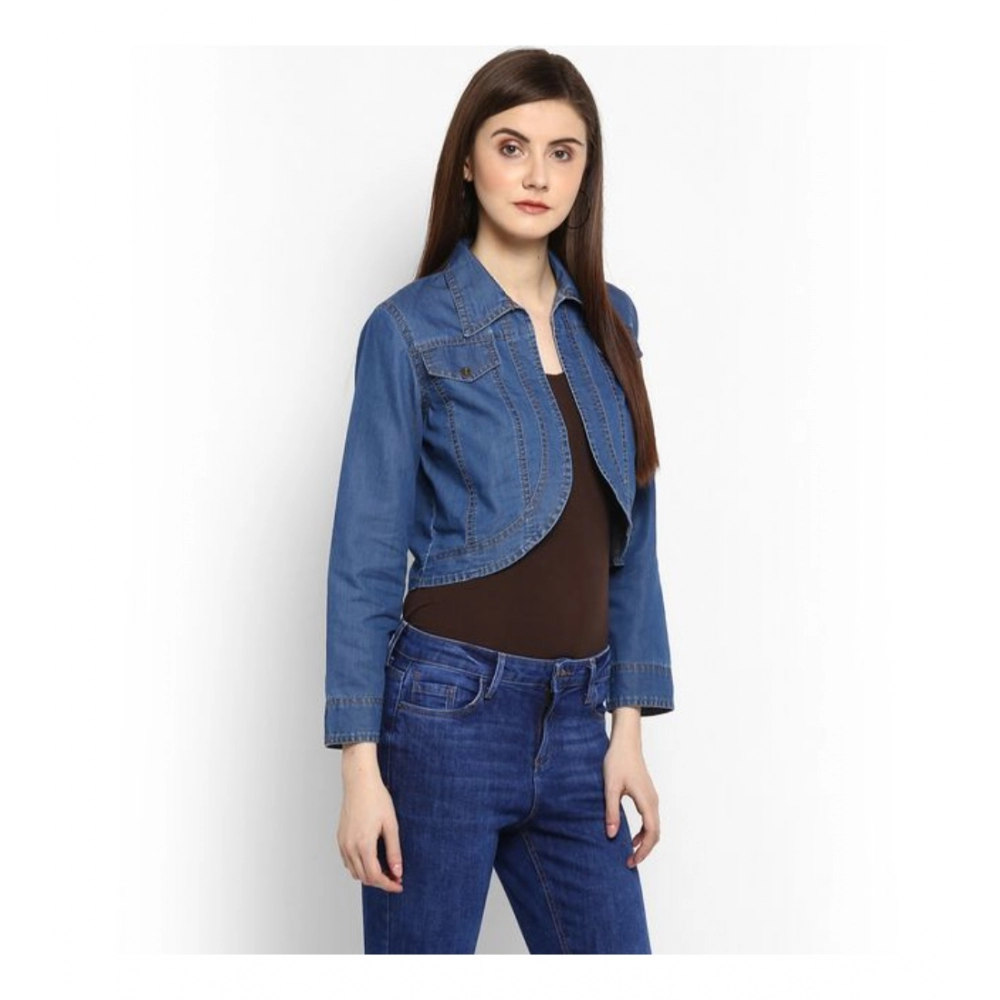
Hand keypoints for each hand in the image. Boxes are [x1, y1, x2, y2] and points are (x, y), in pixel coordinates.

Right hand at [337, 743, 403, 892]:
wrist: (359, 782)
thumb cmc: (376, 799)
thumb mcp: (391, 825)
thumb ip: (394, 851)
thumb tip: (398, 872)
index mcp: (363, 845)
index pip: (375, 876)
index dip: (388, 884)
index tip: (399, 885)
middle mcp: (350, 847)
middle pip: (364, 877)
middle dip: (380, 881)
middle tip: (395, 877)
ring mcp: (343, 843)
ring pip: (354, 871)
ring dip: (369, 875)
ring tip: (385, 869)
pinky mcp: (340, 838)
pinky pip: (347, 861)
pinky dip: (359, 866)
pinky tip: (371, 859)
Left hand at [603, 710, 660, 867]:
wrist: (626, 742)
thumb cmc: (618, 761)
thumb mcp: (610, 787)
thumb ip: (611, 811)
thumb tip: (612, 835)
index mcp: (647, 801)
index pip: (651, 833)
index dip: (643, 851)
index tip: (631, 861)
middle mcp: (653, 801)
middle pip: (656, 833)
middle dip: (645, 850)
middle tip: (630, 862)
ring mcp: (652, 797)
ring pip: (654, 826)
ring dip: (645, 841)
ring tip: (630, 852)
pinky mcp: (648, 795)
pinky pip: (650, 819)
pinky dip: (644, 831)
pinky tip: (632, 836)